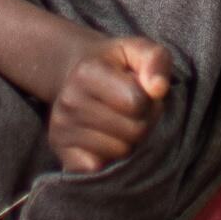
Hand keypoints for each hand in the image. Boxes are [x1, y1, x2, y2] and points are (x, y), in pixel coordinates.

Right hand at [45, 36, 174, 172]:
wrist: (76, 75)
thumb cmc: (115, 65)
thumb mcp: (138, 50)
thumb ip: (155, 60)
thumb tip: (159, 89)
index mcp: (87, 72)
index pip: (137, 102)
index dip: (149, 99)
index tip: (139, 90)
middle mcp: (69, 100)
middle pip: (134, 131)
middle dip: (143, 122)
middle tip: (132, 110)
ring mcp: (61, 129)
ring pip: (120, 152)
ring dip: (128, 141)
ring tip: (119, 122)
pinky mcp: (61, 152)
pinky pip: (98, 169)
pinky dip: (109, 159)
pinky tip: (105, 140)